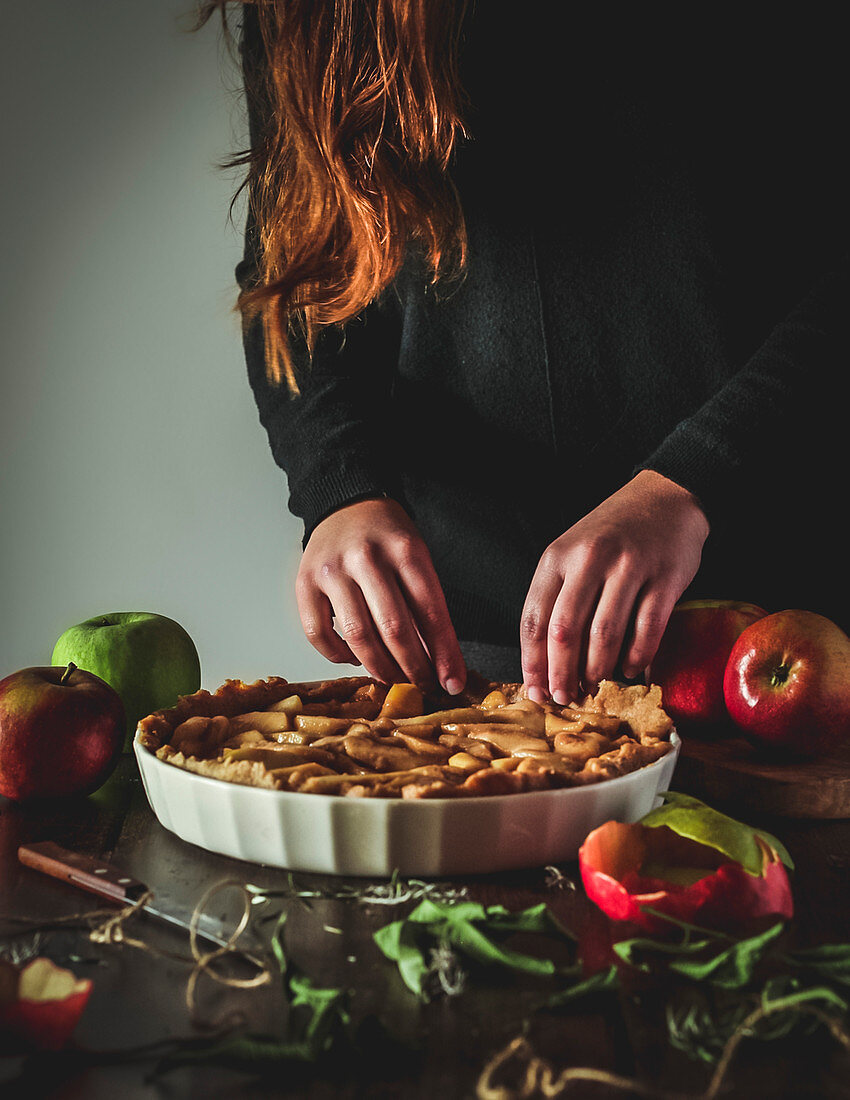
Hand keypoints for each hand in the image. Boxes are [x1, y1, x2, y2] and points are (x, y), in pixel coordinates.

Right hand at [296, 497, 466, 693]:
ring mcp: (332, 570)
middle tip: (422, 685)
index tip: (452, 682)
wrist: (346, 504)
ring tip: (393, 677)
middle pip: (394, 629)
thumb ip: (425, 605)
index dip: (444, 654)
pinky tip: (354, 658)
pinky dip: (337, 655)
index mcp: (404, 549)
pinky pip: (318, 633)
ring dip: (379, 667)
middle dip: (413, 667)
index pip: (431, 612)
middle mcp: (367, 558)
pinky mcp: (305, 582)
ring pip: (358, 636)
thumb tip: (439, 663)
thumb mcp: (416, 557)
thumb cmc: (387, 537)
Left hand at [520, 470, 709, 702]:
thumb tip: (548, 664)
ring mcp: (629, 567)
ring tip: (595, 686)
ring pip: (605, 634)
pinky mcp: (666, 577)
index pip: (534, 619)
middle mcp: (590, 559)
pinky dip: (636, 657)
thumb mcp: (573, 554)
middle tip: (565, 697)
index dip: (532, 662)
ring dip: (597, 670)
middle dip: (561, 674)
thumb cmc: (612, 534)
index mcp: (558, 557)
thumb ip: (558, 599)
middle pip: (565, 632)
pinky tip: (629, 669)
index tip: (535, 691)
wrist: (665, 498)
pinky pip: (647, 629)